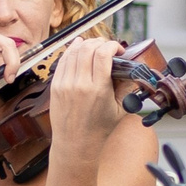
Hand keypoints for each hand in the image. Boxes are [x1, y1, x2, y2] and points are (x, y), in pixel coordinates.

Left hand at [45, 36, 130, 151]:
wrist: (76, 143)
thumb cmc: (99, 128)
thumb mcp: (121, 108)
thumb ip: (126, 86)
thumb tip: (130, 68)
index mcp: (98, 89)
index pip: (103, 54)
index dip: (112, 46)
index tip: (118, 49)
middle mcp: (79, 84)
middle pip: (88, 49)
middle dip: (100, 42)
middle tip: (108, 47)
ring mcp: (65, 84)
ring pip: (73, 52)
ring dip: (86, 44)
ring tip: (94, 45)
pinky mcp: (55, 86)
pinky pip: (63, 61)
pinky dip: (71, 50)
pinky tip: (78, 47)